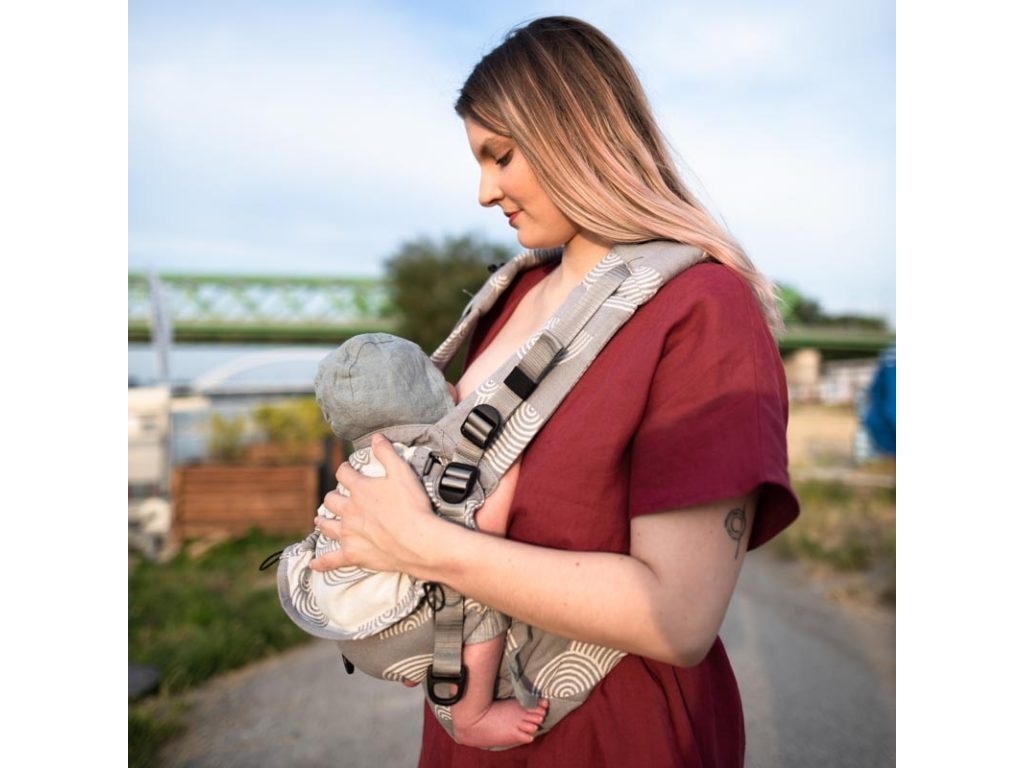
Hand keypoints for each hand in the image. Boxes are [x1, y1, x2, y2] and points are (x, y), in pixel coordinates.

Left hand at [311, 434, 436, 574]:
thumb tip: (376, 437)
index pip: (344, 474)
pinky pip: (331, 560)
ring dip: (323, 522)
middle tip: (337, 498)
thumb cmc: (412, 506)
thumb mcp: (403, 472)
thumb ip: (387, 453)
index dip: (346, 469)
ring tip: (320, 520)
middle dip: (333, 496)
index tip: (348, 469)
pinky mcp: (353, 555)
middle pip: (332, 500)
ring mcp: (349, 534)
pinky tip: (314, 564)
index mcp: (360, 490)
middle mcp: (349, 511)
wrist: (418, 541)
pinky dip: (322, 563)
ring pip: (327, 526)